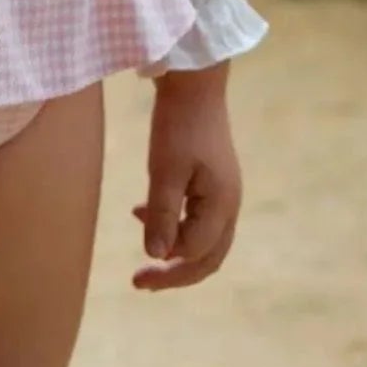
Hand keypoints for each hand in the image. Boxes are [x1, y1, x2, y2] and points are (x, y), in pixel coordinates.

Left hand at [132, 63, 240, 291]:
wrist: (194, 83)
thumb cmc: (178, 124)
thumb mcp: (164, 170)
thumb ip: (161, 214)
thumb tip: (156, 256)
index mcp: (222, 205)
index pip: (196, 254)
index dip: (168, 270)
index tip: (137, 276)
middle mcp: (230, 204)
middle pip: (208, 256)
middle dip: (176, 273)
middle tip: (142, 283)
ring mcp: (224, 192)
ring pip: (204, 239)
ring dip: (176, 251)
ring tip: (145, 259)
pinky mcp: (212, 180)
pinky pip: (197, 217)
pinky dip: (174, 225)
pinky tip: (142, 213)